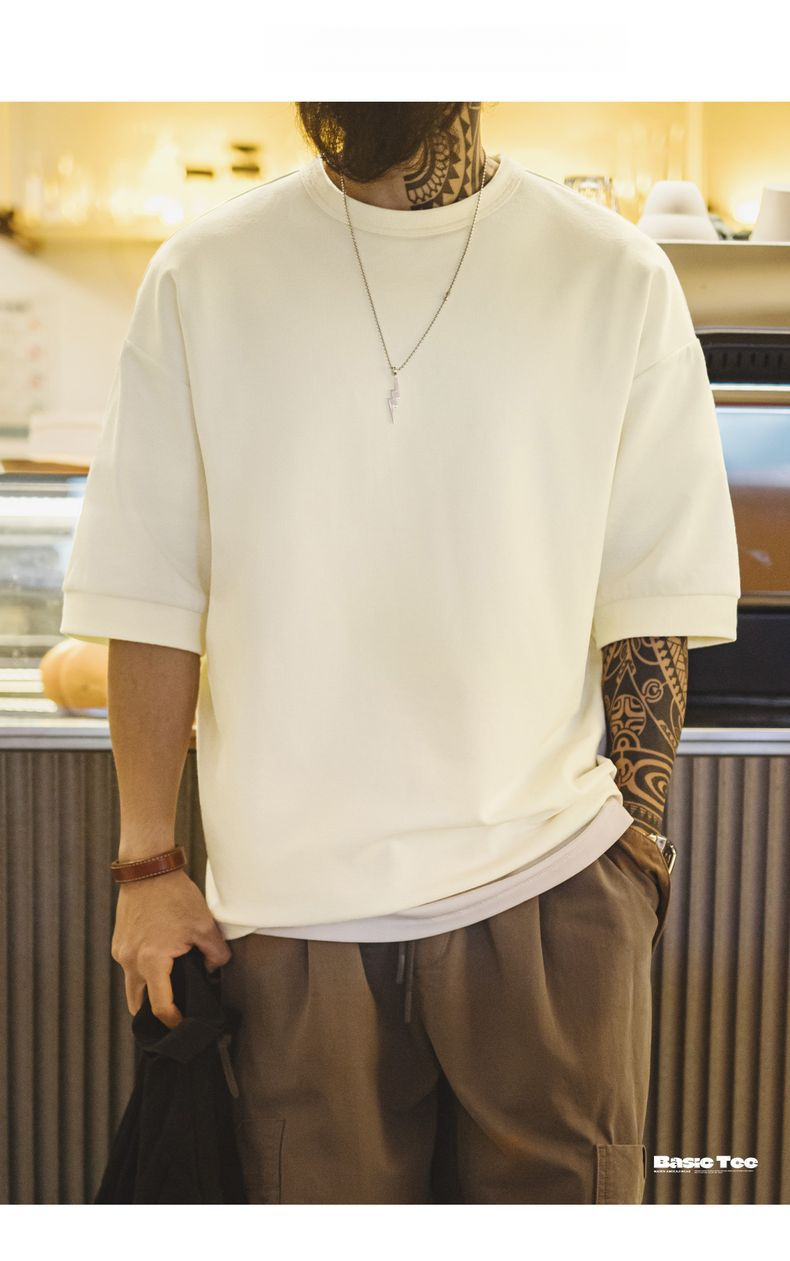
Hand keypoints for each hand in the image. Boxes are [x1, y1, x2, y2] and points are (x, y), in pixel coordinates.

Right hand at [111, 868, 231, 1027]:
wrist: (147, 869)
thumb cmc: (175, 895)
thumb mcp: (204, 925)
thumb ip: (215, 954)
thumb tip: (213, 970)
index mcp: (152, 961)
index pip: (160, 1007)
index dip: (173, 1021)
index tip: (184, 1025)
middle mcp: (130, 961)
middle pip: (137, 1004)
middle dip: (154, 1015)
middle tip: (174, 1016)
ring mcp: (121, 952)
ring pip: (132, 986)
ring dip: (148, 992)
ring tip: (170, 989)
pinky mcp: (119, 942)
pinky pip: (130, 968)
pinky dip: (143, 973)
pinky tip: (161, 965)